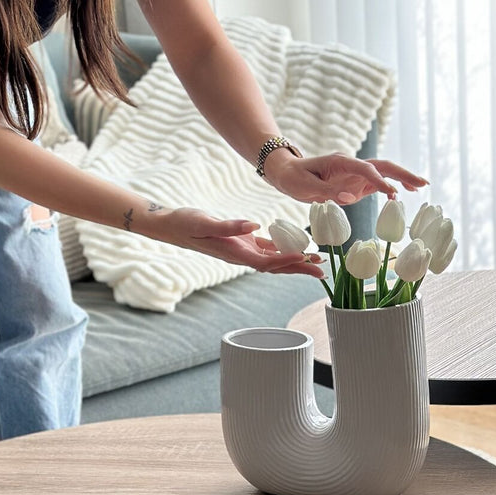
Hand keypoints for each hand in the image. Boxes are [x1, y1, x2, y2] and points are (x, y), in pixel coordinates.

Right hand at [153, 208, 325, 276]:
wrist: (172, 226)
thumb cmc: (186, 224)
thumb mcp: (204, 223)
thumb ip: (229, 226)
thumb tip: (254, 226)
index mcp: (235, 254)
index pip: (267, 262)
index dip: (286, 262)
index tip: (305, 259)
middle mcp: (242, 256)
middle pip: (277, 266)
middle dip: (300, 269)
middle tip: (323, 271)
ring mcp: (243, 250)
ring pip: (275, 259)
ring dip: (296, 261)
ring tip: (317, 262)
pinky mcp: (243, 242)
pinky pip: (268, 248)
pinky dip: (283, 249)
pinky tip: (298, 247)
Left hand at [267, 152, 429, 205]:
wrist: (287, 173)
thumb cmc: (293, 178)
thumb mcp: (305, 187)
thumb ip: (328, 193)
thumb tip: (350, 199)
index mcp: (340, 161)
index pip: (366, 169)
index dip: (380, 181)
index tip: (393, 193)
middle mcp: (352, 165)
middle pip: (382, 166)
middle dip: (402, 174)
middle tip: (422, 183)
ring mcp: (355, 174)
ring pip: (383, 173)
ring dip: (401, 179)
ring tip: (420, 187)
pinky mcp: (355, 184)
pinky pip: (376, 184)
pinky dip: (389, 188)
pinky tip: (400, 196)